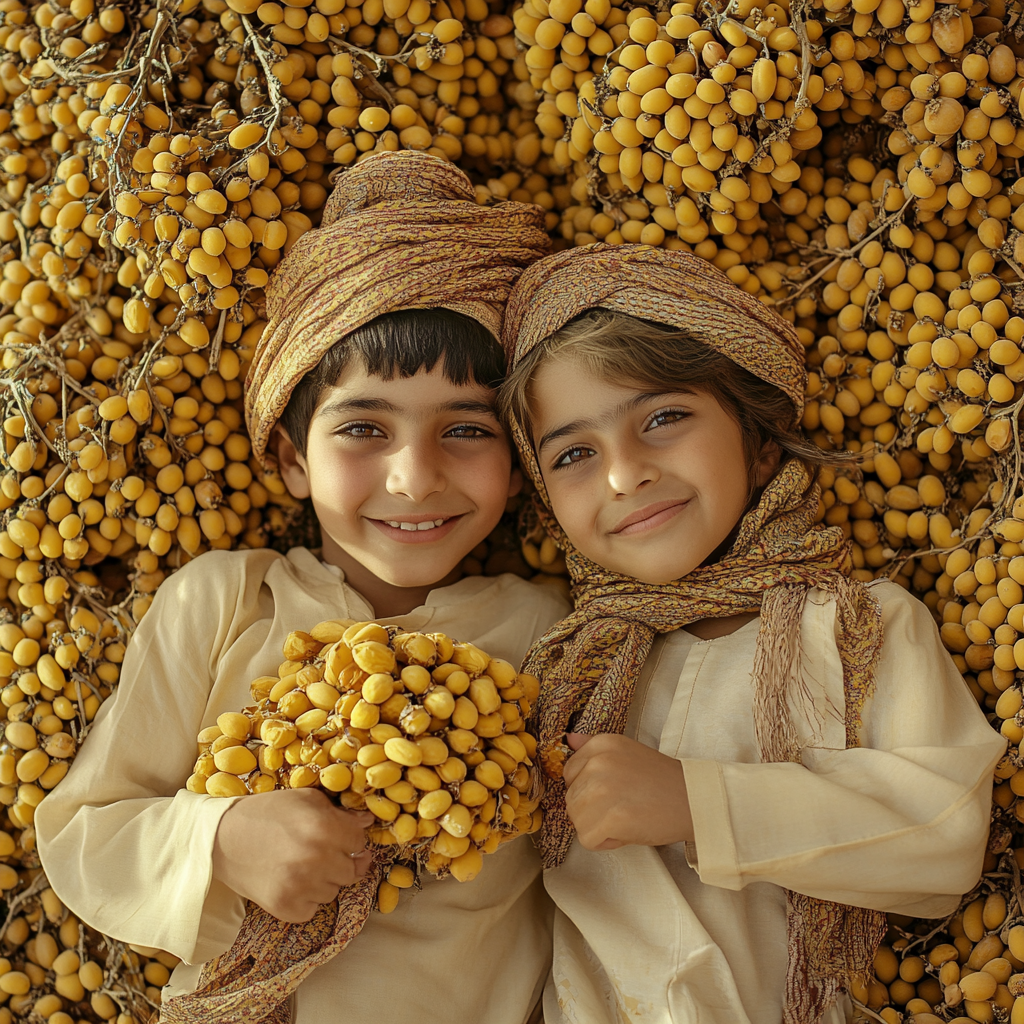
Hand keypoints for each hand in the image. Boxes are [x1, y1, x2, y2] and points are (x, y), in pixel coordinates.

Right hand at [212, 788, 373, 921]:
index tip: (337, 835)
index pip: (360, 840)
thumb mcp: (305, 799)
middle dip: (340, 859)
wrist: (221, 838)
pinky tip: (292, 880)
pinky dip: (307, 898)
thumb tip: (366, 823)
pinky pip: (314, 909)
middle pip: (351, 869)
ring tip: (300, 863)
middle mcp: (317, 859)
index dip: (349, 836)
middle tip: (318, 850)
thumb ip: (340, 812)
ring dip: (324, 879)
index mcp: (325, 827)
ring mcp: (302, 887)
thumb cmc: (267, 812)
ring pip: (334, 890)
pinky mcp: (286, 908)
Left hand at [562, 733, 693, 851]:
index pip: (568, 774)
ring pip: (576, 821)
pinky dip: (605, 842)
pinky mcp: (612, 817)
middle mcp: (598, 762)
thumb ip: (593, 747)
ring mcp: (603, 789)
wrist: (695, 800)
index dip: (587, 790)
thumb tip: (568, 739)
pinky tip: (626, 831)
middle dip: (591, 811)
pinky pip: (587, 840)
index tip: (613, 791)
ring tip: (625, 818)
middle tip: (623, 806)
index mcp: (601, 744)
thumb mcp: (625, 752)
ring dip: (597, 827)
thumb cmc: (661, 781)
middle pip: (570, 799)